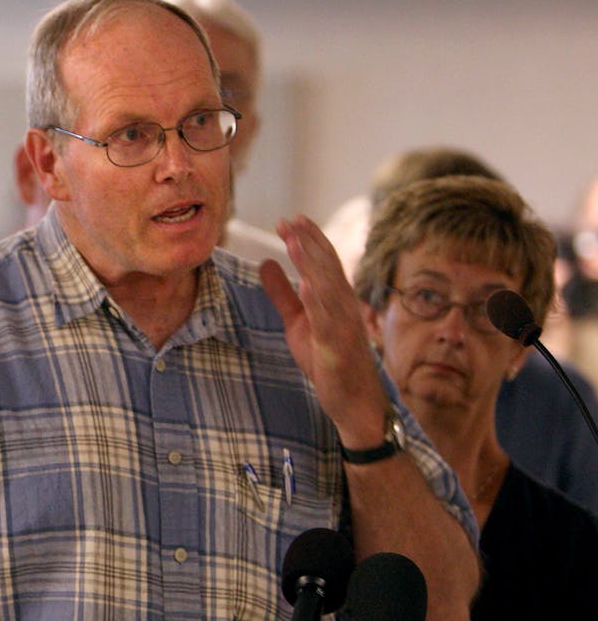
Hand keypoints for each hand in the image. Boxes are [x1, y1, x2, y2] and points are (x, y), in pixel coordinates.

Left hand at [262, 215, 388, 441]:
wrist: (353, 401)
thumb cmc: (328, 360)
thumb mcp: (297, 322)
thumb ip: (282, 293)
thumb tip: (266, 262)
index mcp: (334, 299)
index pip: (322, 262)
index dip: (308, 239)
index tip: (289, 219)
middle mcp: (344, 307)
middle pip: (326, 268)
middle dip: (309, 242)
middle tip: (290, 220)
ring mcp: (343, 325)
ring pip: (328, 288)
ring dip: (312, 264)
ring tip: (296, 242)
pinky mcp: (337, 346)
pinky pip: (328, 320)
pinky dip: (318, 301)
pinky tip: (307, 285)